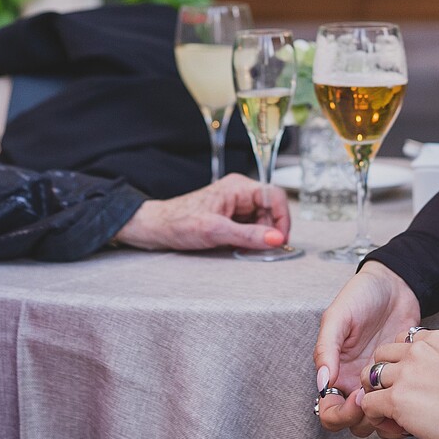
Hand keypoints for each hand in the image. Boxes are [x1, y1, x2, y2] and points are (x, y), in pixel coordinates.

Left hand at [115, 175, 290, 252]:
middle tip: (261, 250)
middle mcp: (239, 194)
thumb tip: (277, 239)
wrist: (156, 229)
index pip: (275, 196)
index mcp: (238, 187)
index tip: (280, 240)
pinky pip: (250, 229)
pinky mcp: (230, 219)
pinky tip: (238, 249)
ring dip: (259, 238)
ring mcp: (235, 206)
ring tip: (244, 250)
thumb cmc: (178, 222)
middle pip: (271, 211)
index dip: (282, 219)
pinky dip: (249, 241)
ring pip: (262, 222)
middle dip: (269, 232)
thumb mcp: (215, 231)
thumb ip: (248, 235)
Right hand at [314, 260, 421, 438]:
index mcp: (334, 371)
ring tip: (396, 394)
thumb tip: (322, 381)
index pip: (329, 411)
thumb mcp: (338, 316)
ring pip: (378, 418)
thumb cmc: (362, 294)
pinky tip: (410, 388)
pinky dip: (405, 403)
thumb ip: (326, 348)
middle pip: (353, 423)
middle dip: (364, 418)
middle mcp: (354, 382)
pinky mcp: (400, 377)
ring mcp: (378, 381)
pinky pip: (400, 402)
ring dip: (385, 415)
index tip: (358, 397)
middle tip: (378, 398)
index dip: (340, 413)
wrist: (396, 283)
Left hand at [355, 328, 438, 438]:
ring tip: (389, 412)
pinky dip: (375, 415)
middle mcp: (418, 350)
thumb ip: (433, 362)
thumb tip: (411, 380)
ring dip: (377, 394)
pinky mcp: (397, 398)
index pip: (402, 340)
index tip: (410, 380)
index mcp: (435, 339)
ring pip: (370, 376)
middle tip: (394, 395)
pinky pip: (369, 402)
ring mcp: (406, 373)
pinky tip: (389, 424)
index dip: (401, 361)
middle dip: (384, 374)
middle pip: (381, 354)